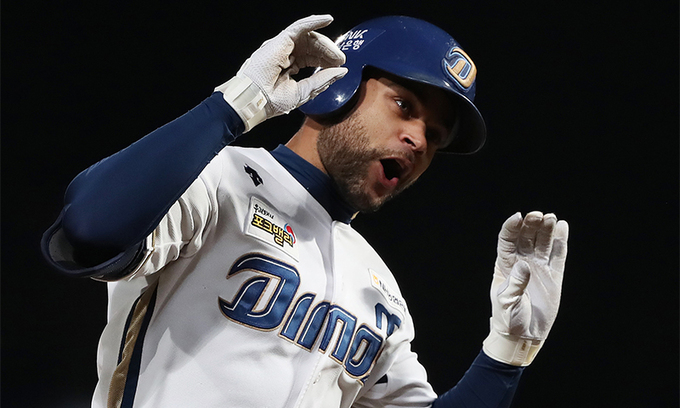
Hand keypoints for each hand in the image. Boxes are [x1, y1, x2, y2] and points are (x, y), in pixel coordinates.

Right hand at [216, 15, 347, 130]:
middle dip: (328, 52)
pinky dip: (314, 21)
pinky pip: (300, 26)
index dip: (326, 60)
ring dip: (325, 43)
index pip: (312, 58)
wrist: (256, 101)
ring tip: (336, 53)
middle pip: (312, 46)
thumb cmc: (272, 101)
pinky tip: (327, 19)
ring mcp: (282, 46)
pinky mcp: (281, 40)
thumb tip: (341, 71)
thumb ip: (323, 80)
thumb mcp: (305, 91)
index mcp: (289, 67)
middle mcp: (285, 54)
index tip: (340, 65)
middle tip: (341, 59)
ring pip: (308, 37)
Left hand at [482, 211, 568, 365]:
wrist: (523, 335)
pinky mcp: (553, 277)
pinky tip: (562, 227)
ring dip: (546, 229)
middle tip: (538, 215)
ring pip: (542, 243)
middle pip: (526, 237)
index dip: (511, 228)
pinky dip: (560, 241)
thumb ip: (514, 284)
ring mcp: (538, 268)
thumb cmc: (508, 318)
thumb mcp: (506, 302)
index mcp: (505, 265)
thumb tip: (524, 265)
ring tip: (551, 217)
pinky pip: (558, 255)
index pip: (507, 240)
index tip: (518, 217)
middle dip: (531, 225)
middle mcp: (521, 262)